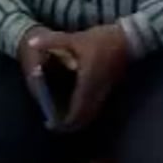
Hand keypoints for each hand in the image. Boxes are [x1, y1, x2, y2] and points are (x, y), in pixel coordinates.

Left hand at [17, 24, 133, 130]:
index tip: (51, 124)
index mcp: (87, 81)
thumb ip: (53, 41)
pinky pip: (96, 106)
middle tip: (54, 124)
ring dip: (78, 119)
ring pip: (91, 113)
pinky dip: (85, 111)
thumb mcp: (76, 38)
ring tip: (62, 119)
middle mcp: (97, 90)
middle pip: (84, 117)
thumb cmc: (103, 39)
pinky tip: (77, 106)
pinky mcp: (109, 88)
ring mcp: (105, 90)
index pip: (76, 110)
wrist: (131, 39)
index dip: (64, 121)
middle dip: (69, 124)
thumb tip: (32, 42)